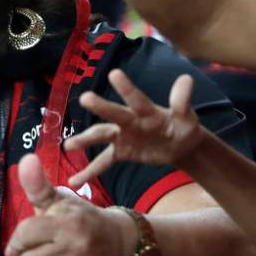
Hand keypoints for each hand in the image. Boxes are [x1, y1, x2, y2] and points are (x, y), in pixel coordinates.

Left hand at [6, 153, 131, 255]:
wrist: (121, 244)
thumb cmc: (82, 219)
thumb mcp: (61, 200)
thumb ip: (38, 185)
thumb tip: (26, 159)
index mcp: (67, 223)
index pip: (25, 234)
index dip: (18, 238)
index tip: (23, 238)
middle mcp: (75, 250)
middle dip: (30, 253)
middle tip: (44, 246)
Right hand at [63, 71, 204, 187]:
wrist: (179, 145)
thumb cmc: (183, 127)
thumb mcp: (188, 118)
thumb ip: (182, 102)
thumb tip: (186, 79)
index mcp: (147, 111)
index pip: (137, 99)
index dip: (127, 88)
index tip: (114, 73)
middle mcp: (130, 120)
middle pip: (114, 114)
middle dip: (101, 107)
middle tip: (85, 98)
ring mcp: (123, 135)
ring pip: (101, 136)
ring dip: (85, 140)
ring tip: (68, 145)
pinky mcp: (121, 151)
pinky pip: (103, 161)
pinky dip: (89, 171)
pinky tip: (74, 182)